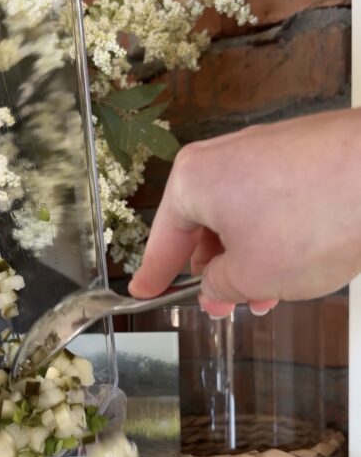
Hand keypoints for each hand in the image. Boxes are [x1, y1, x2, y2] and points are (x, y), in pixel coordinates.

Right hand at [129, 110, 360, 314]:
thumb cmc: (313, 221)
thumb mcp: (251, 276)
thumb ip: (220, 286)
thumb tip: (214, 286)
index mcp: (194, 180)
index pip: (163, 240)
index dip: (154, 275)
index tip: (143, 292)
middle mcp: (225, 156)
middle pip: (204, 226)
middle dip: (216, 271)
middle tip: (225, 306)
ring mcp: (266, 150)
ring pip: (243, 216)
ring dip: (250, 259)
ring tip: (271, 295)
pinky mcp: (302, 153)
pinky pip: (273, 202)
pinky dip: (277, 236)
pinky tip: (297, 264)